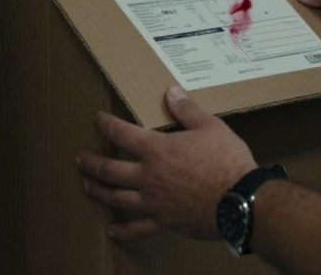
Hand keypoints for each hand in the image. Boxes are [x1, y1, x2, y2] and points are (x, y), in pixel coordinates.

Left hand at [77, 85, 257, 240]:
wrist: (240, 200)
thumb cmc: (226, 160)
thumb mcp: (210, 126)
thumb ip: (187, 109)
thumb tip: (171, 91)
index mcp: (157, 149)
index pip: (122, 133)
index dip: (106, 125)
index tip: (97, 119)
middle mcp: (148, 176)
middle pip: (110, 169)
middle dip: (92, 163)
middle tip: (80, 159)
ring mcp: (153, 201)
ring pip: (117, 197)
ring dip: (99, 190)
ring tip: (87, 185)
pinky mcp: (163, 222)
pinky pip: (137, 228)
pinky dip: (123, 229)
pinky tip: (112, 229)